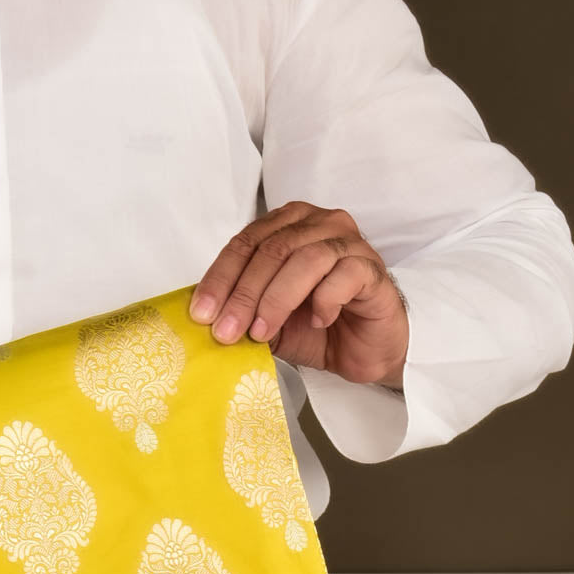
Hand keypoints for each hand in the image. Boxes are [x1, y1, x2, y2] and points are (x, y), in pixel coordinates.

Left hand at [189, 202, 408, 388]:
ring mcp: (348, 242)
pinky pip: (343, 276)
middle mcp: (318, 224)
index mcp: (287, 225)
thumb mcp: (266, 322)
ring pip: (305, 259)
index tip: (202, 313)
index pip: (245, 242)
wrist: (363, 350)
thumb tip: (206, 320)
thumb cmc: (315, 326)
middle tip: (226, 331)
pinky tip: (318, 321)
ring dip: (276, 300)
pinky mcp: (371, 267)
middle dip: (243, 294)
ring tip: (262, 332)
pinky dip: (324, 301)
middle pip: (272, 249)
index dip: (220, 278)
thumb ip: (241, 312)